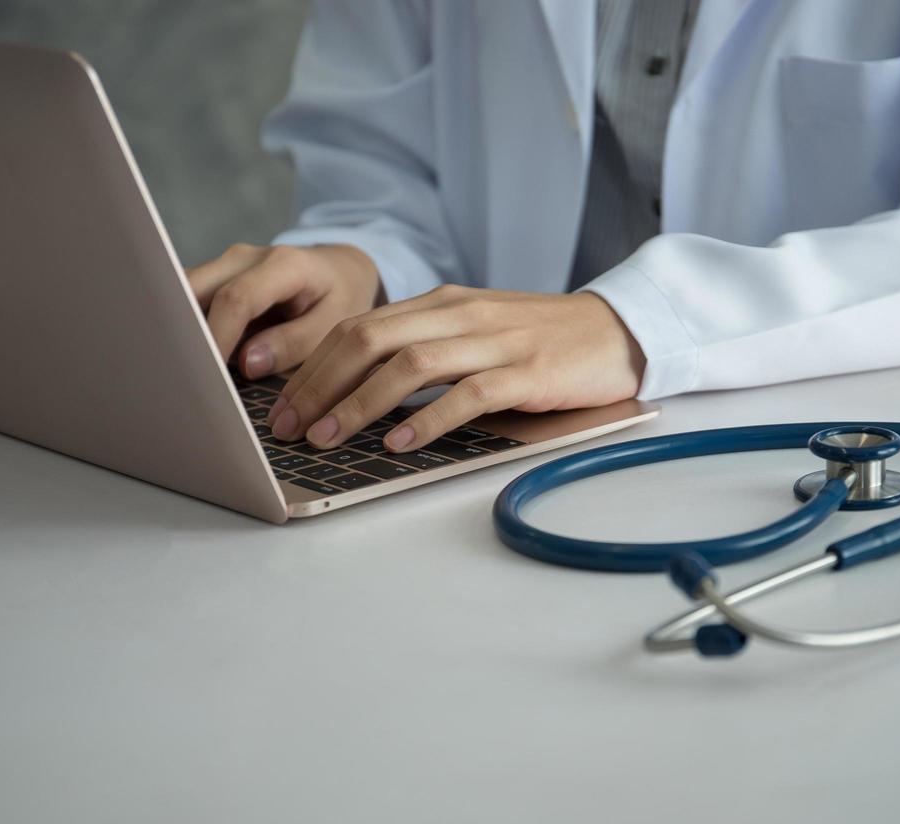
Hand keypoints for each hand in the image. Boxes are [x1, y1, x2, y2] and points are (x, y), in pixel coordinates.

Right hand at [184, 243, 382, 378]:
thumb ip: (294, 343)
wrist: (338, 269)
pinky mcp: (213, 278)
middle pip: (194, 289)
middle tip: (180, 373)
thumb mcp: (334, 324)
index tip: (210, 374)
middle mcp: (245, 258)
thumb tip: (246, 362)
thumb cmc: (339, 299)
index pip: (237, 299)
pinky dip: (184, 327)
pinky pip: (187, 300)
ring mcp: (224, 265)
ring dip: (179, 330)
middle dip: (183, 332)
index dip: (218, 337)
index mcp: (283, 265)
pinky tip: (187, 356)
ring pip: (182, 293)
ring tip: (178, 368)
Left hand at [266, 286, 645, 452]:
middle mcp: (460, 315)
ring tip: (330, 439)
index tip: (281, 406)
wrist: (619, 331)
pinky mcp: (527, 372)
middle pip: (369, 339)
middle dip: (319, 385)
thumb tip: (359, 391)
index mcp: (441, 304)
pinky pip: (467, 394)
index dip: (312, 366)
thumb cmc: (542, 341)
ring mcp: (494, 342)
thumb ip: (425, 349)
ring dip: (361, 404)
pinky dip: (428, 420)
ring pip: (409, 365)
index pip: (358, 327)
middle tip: (288, 428)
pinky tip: (399, 444)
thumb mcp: (475, 332)